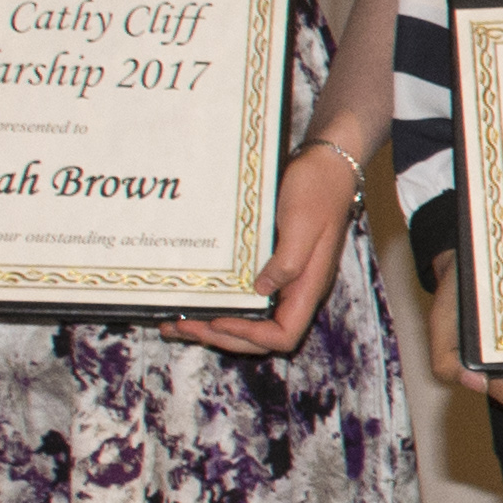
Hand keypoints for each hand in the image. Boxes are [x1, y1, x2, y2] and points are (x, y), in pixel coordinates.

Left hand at [169, 143, 364, 357]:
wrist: (326, 164)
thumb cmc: (317, 190)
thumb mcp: (302, 223)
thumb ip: (287, 261)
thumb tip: (261, 289)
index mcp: (309, 285)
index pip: (284, 335)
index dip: (250, 335)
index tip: (219, 319)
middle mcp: (296, 290)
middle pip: (261, 337)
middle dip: (221, 337)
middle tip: (183, 326)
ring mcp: (283, 281)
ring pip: (250, 322)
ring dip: (213, 328)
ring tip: (176, 324)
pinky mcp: (270, 268)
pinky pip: (245, 299)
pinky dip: (218, 306)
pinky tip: (194, 301)